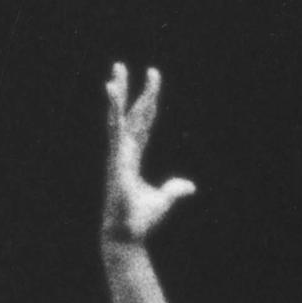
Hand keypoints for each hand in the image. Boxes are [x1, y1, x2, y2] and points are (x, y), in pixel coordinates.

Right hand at [101, 66, 195, 244]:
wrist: (127, 237)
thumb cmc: (139, 221)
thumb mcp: (163, 201)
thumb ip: (173, 190)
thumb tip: (188, 186)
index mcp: (132, 157)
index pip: (142, 124)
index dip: (147, 103)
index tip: (152, 81)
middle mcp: (123, 152)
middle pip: (129, 115)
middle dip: (129, 90)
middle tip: (121, 65)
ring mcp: (117, 155)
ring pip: (118, 117)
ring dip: (118, 94)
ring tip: (117, 70)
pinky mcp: (116, 160)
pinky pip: (116, 131)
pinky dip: (114, 111)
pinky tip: (113, 93)